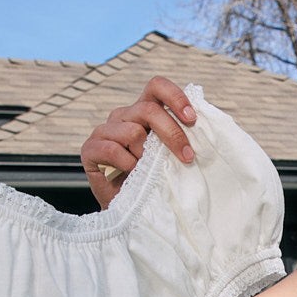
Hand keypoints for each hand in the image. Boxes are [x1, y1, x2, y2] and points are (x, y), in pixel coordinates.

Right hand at [79, 77, 196, 207]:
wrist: (131, 210)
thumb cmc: (156, 181)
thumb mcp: (172, 157)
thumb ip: (182, 139)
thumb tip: (207, 131)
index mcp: (143, 112)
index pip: (156, 87)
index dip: (175, 97)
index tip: (192, 118)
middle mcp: (123, 116)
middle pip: (148, 110)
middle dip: (173, 134)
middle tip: (187, 157)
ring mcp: (104, 130)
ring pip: (132, 132)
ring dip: (147, 156)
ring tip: (149, 172)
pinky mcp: (90, 149)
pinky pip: (113, 149)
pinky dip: (128, 165)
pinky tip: (132, 175)